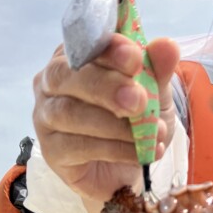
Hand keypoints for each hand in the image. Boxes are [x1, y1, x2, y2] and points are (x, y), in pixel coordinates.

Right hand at [32, 35, 179, 212]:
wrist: (129, 169)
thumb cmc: (134, 122)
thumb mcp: (154, 94)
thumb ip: (157, 70)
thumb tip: (167, 47)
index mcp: (75, 56)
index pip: (83, 43)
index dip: (107, 49)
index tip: (135, 58)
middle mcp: (51, 82)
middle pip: (65, 75)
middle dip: (105, 86)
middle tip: (139, 100)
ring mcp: (45, 117)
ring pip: (70, 113)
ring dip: (114, 124)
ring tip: (150, 133)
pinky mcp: (52, 151)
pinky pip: (77, 147)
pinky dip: (114, 149)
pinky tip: (140, 154)